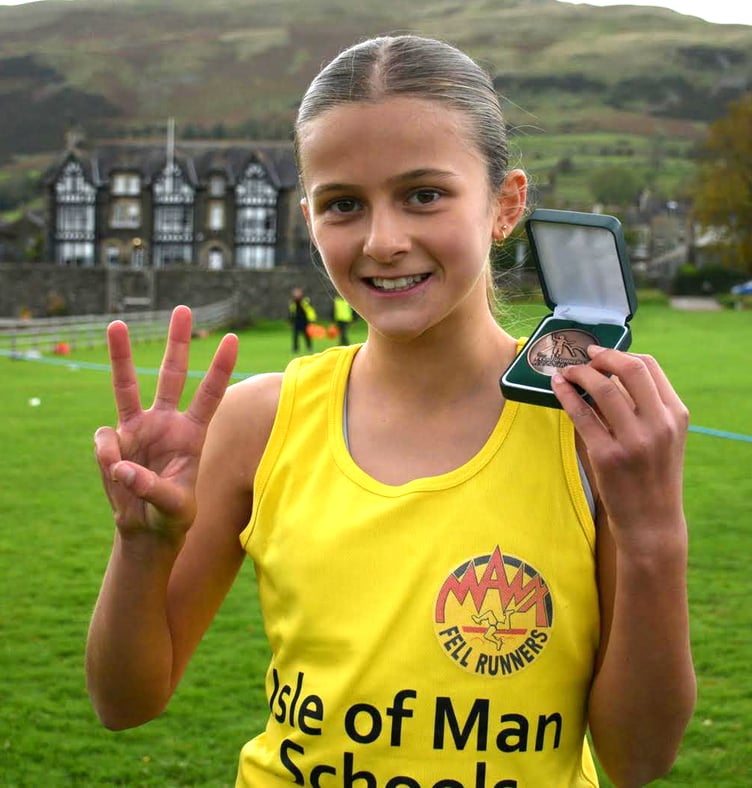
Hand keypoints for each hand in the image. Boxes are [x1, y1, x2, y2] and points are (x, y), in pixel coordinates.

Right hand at [93, 306, 238, 544]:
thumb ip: (152, 488)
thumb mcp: (174, 507)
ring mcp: (138, 428)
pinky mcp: (114, 441)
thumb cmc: (172, 515)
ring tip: (116, 324)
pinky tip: (118, 477)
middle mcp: (166, 422)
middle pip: (171, 375)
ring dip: (121, 355)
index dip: (221, 368)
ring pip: (126, 385)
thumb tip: (121, 466)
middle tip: (183, 309)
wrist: (146, 528)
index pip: (210, 395)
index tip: (233, 338)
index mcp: (192, 433)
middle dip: (177, 342)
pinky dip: (108, 458)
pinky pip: (104, 441)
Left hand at [552, 346, 688, 549]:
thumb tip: (609, 375)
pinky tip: (557, 387)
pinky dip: (566, 395)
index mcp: (675, 414)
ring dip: (580, 373)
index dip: (621, 353)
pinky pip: (581, 415)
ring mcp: (633, 440)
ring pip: (603, 389)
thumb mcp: (664, 437)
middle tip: (584, 356)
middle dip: (602, 356)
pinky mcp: (607, 456)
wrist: (651, 521)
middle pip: (630, 369)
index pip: (649, 367)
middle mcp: (659, 424)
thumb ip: (646, 407)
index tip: (601, 354)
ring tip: (567, 372)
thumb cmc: (652, 475)